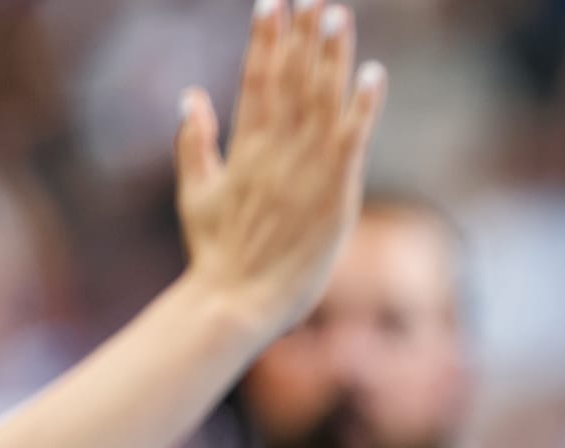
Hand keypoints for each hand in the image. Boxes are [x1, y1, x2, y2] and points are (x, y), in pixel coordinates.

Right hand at [174, 0, 385, 336]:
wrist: (237, 300)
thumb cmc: (217, 254)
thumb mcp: (194, 192)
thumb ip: (194, 142)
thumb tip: (190, 95)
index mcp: (244, 148)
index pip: (256, 80)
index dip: (266, 40)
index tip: (272, 4)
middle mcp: (275, 151)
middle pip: (292, 81)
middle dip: (303, 36)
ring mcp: (305, 171)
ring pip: (322, 101)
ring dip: (332, 56)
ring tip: (338, 14)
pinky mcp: (335, 194)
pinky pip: (352, 141)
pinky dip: (363, 107)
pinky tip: (375, 75)